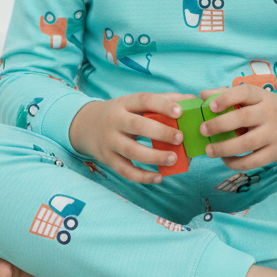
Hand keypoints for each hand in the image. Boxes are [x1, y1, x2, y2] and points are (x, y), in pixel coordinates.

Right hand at [68, 92, 197, 183]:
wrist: (85, 125)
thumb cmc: (121, 113)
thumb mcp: (134, 103)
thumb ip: (162, 100)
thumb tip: (191, 99)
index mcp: (124, 103)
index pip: (143, 100)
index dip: (162, 105)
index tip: (180, 112)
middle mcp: (115, 121)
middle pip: (137, 126)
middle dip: (161, 132)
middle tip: (180, 138)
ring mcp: (109, 141)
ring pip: (131, 151)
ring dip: (154, 157)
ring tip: (174, 158)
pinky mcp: (107, 159)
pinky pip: (125, 170)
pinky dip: (142, 176)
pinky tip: (159, 177)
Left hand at [198, 85, 276, 169]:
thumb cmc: (269, 109)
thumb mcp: (256, 97)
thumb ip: (227, 94)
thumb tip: (202, 95)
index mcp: (262, 96)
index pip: (244, 92)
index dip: (226, 98)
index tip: (210, 106)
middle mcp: (269, 113)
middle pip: (243, 118)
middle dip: (220, 125)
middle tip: (203, 130)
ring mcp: (274, 134)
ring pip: (247, 143)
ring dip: (225, 148)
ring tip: (209, 150)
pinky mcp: (276, 153)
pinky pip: (253, 161)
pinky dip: (236, 163)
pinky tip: (225, 160)